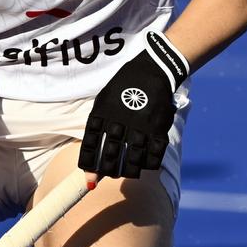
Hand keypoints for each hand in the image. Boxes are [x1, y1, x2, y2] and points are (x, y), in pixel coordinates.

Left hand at [79, 31, 188, 181]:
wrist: (153, 69)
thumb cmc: (123, 86)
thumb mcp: (104, 99)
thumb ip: (97, 123)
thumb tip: (92, 151)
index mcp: (103, 112)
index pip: (91, 143)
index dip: (89, 163)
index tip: (87, 176)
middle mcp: (121, 120)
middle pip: (111, 153)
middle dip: (107, 170)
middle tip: (107, 177)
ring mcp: (141, 124)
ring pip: (133, 157)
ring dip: (128, 171)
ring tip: (125, 175)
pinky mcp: (159, 126)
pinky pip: (155, 153)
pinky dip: (150, 163)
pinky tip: (145, 167)